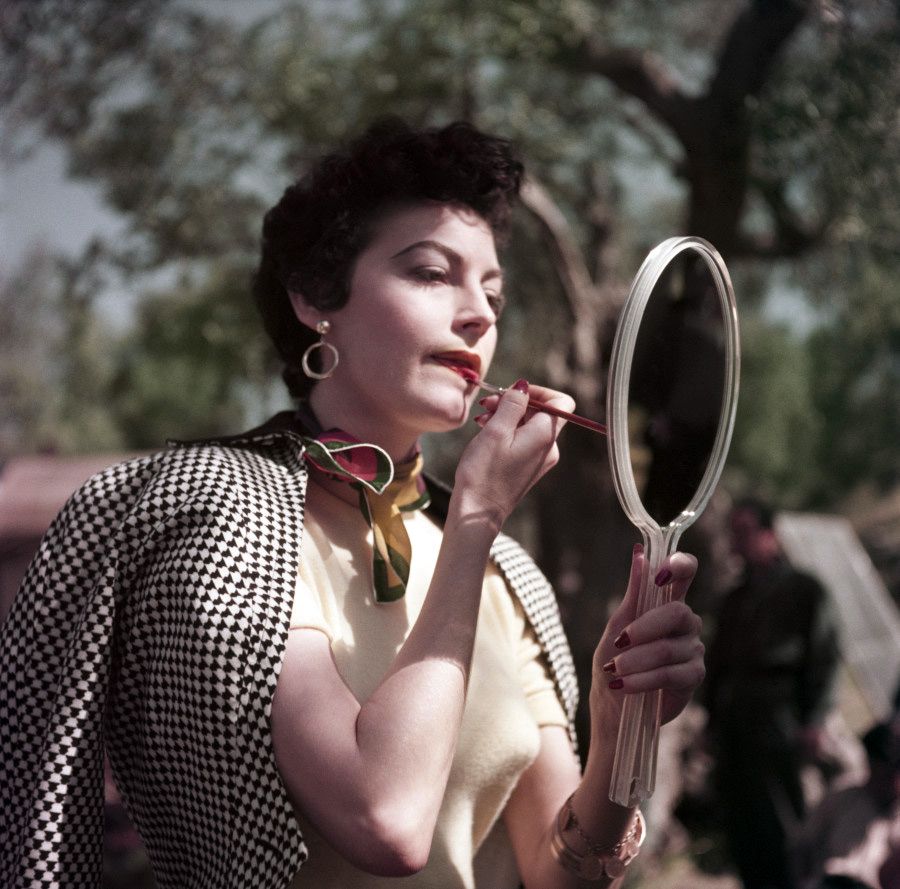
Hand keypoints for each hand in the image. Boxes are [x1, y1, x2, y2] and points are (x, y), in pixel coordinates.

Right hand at [451, 381, 573, 532]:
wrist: (477, 513)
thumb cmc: (484, 472)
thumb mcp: (496, 430)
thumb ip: (512, 404)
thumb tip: (523, 386)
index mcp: (545, 436)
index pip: (561, 402)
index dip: (539, 391)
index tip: (514, 393)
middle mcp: (548, 448)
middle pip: (541, 412)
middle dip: (514, 402)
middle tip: (486, 404)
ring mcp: (539, 459)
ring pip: (529, 425)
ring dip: (506, 416)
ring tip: (481, 420)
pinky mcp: (528, 468)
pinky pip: (523, 440)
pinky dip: (506, 431)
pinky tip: (486, 433)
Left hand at [590, 545, 703, 730]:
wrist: (613, 704)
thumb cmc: (614, 659)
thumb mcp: (617, 624)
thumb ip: (633, 592)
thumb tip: (640, 554)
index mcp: (666, 602)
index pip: (686, 572)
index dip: (680, 565)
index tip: (661, 573)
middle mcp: (685, 623)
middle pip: (677, 612)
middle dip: (645, 627)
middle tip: (620, 641)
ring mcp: (693, 649)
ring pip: (668, 648)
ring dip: (635, 661)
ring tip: (614, 671)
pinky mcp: (693, 676)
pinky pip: (670, 674)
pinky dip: (642, 679)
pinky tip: (623, 685)